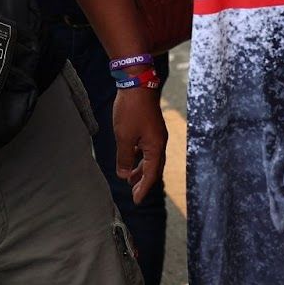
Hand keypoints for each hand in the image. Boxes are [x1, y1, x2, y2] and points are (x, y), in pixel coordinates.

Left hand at [113, 87, 165, 203]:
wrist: (137, 83)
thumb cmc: (131, 110)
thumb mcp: (124, 137)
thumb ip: (124, 158)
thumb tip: (124, 175)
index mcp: (156, 147)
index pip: (151, 175)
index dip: (143, 189)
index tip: (136, 201)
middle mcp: (160, 142)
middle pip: (154, 168)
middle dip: (144, 182)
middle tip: (134, 195)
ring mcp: (156, 134)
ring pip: (151, 158)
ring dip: (141, 170)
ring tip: (130, 179)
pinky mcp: (151, 127)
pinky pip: (148, 149)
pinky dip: (140, 157)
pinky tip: (131, 158)